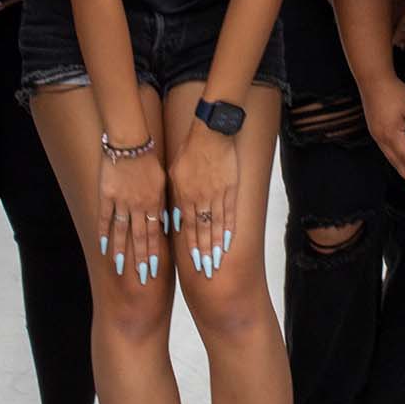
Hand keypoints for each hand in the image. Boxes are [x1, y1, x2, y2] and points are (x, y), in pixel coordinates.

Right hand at [97, 145, 168, 282]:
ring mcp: (121, 202)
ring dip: (121, 251)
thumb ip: (163, 203)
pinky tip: (103, 247)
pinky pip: (105, 218)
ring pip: (122, 231)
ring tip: (120, 268)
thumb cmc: (149, 159)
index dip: (154, 252)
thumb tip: (167, 223)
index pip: (155, 233)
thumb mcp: (164, 181)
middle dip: (140, 259)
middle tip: (140, 277)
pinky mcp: (106, 195)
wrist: (130, 142)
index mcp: (154, 202)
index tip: (154, 269)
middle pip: (139, 237)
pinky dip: (104, 233)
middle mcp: (138, 206)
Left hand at [169, 124, 239, 276]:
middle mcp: (201, 199)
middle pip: (203, 231)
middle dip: (204, 252)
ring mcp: (217, 195)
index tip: (192, 262)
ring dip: (217, 245)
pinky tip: (229, 241)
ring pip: (216, 225)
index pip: (188, 227)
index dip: (191, 246)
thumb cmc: (189, 151)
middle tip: (206, 270)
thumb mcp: (173, 174)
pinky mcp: (231, 188)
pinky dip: (229, 228)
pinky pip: (230, 212)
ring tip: (218, 261)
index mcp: (185, 195)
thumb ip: (175, 198)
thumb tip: (175, 219)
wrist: (210, 133)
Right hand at [359, 77, 404, 191]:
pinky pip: (386, 151)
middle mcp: (382, 139)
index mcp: (392, 136)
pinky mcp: (375, 130)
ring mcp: (377, 135)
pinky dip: (395, 160)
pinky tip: (400, 162)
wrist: (373, 80)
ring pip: (391, 158)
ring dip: (402, 170)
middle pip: (397, 163)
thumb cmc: (395, 93)